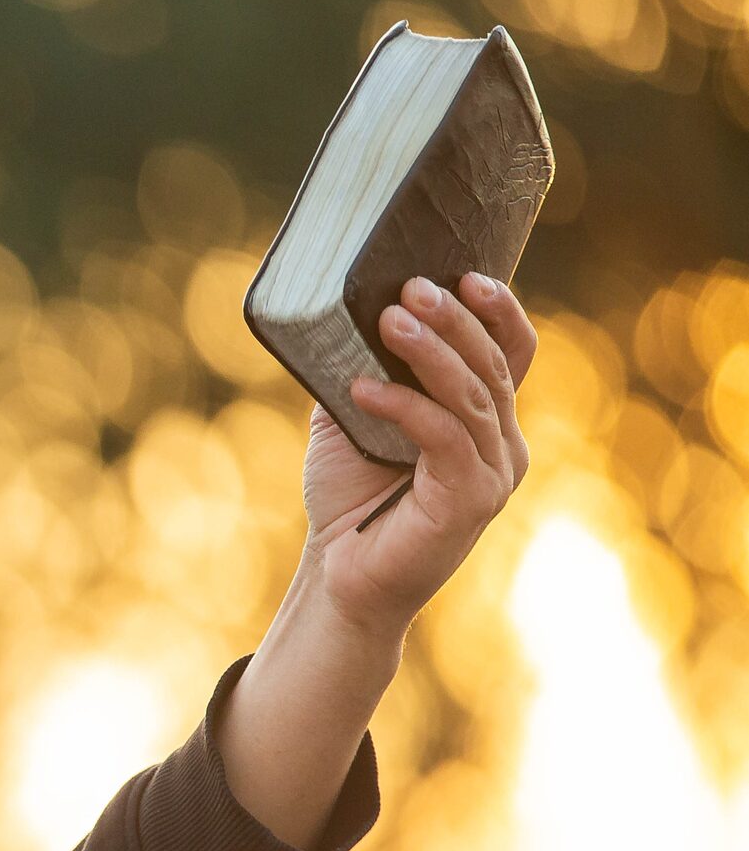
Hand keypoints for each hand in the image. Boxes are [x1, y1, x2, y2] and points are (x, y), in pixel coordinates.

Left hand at [302, 272, 536, 643]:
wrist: (339, 576)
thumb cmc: (349, 499)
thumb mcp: (355, 421)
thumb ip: (366, 372)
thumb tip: (344, 317)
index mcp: (486, 423)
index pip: (511, 356)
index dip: (499, 313)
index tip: (467, 274)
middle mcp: (503, 446)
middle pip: (493, 367)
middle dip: (455, 321)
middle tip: (412, 288)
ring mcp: (493, 474)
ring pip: (473, 396)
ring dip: (431, 353)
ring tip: (389, 319)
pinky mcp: (471, 500)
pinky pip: (444, 437)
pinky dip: (404, 406)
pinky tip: (362, 389)